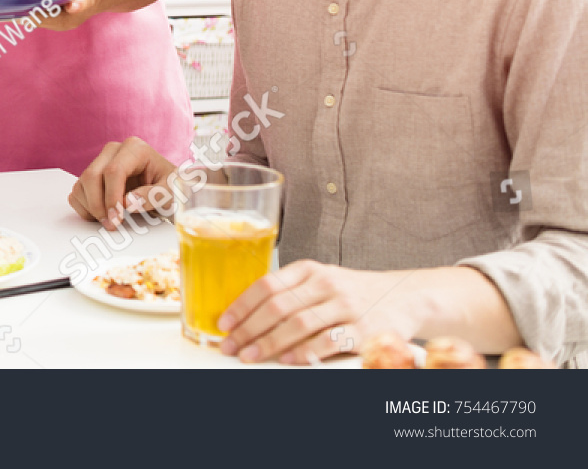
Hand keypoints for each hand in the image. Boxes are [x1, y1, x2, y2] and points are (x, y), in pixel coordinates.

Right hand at [68, 137, 177, 226]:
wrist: (166, 189)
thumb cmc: (170, 188)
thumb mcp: (171, 192)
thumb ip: (154, 196)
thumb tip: (128, 202)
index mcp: (134, 148)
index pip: (113, 170)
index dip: (112, 197)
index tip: (116, 218)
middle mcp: (113, 151)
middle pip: (92, 176)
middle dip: (99, 204)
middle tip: (112, 224)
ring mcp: (100, 162)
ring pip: (82, 184)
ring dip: (91, 208)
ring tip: (110, 222)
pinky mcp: (92, 176)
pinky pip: (77, 192)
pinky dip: (85, 208)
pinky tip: (102, 215)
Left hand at [217, 260, 419, 364]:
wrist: (405, 296)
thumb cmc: (353, 292)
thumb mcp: (320, 281)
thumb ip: (290, 292)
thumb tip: (246, 314)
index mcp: (310, 270)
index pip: (267, 285)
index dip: (241, 305)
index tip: (224, 323)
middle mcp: (326, 284)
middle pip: (277, 306)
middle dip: (248, 329)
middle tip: (230, 345)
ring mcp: (346, 305)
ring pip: (299, 324)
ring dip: (269, 343)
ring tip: (250, 356)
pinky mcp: (364, 329)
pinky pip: (328, 342)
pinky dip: (305, 352)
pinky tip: (288, 359)